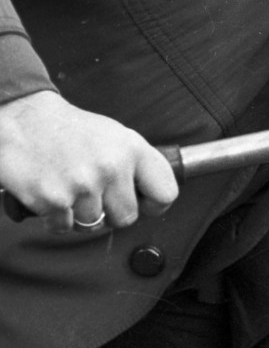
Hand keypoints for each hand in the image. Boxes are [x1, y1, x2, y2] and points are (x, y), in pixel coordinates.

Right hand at [0, 90, 178, 232]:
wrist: (24, 119)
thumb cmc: (69, 129)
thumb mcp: (115, 136)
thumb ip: (136, 164)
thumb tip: (151, 195)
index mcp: (133, 149)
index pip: (165, 193)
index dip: (154, 205)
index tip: (143, 205)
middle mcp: (111, 167)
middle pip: (127, 217)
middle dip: (111, 213)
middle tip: (96, 197)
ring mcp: (83, 185)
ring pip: (93, 225)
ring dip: (80, 214)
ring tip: (70, 189)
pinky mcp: (53, 200)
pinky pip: (64, 228)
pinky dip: (56, 219)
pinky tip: (53, 194)